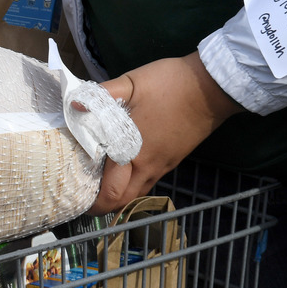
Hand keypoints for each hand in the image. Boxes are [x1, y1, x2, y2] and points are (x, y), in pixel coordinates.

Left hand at [87, 52, 242, 213]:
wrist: (213, 85)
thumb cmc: (170, 83)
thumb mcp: (131, 82)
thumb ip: (101, 95)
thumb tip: (73, 104)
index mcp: (133, 151)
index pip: (110, 192)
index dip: (92, 202)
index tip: (74, 196)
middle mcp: (148, 166)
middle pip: (123, 202)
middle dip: (102, 205)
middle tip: (82, 193)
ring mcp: (162, 165)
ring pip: (137, 195)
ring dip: (117, 196)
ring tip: (98, 184)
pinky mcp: (172, 160)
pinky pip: (148, 183)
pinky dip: (131, 186)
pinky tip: (120, 171)